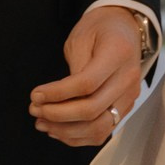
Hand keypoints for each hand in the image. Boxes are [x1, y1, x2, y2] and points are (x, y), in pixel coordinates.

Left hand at [29, 5, 146, 147]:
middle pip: (92, 109)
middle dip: (57, 115)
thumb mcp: (81, 37)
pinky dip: (78, 137)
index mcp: (118, 54)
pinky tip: (58, 129)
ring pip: (98, 128)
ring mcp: (129, 96)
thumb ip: (74, 68)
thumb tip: (56, 99)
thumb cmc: (100, 29)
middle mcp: (128, 78)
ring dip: (66, 130)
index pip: (87, 84)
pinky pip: (102, 132)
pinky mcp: (125, 108)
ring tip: (42, 122)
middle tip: (35, 109)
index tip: (36, 95)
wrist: (125, 28)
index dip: (58, 94)